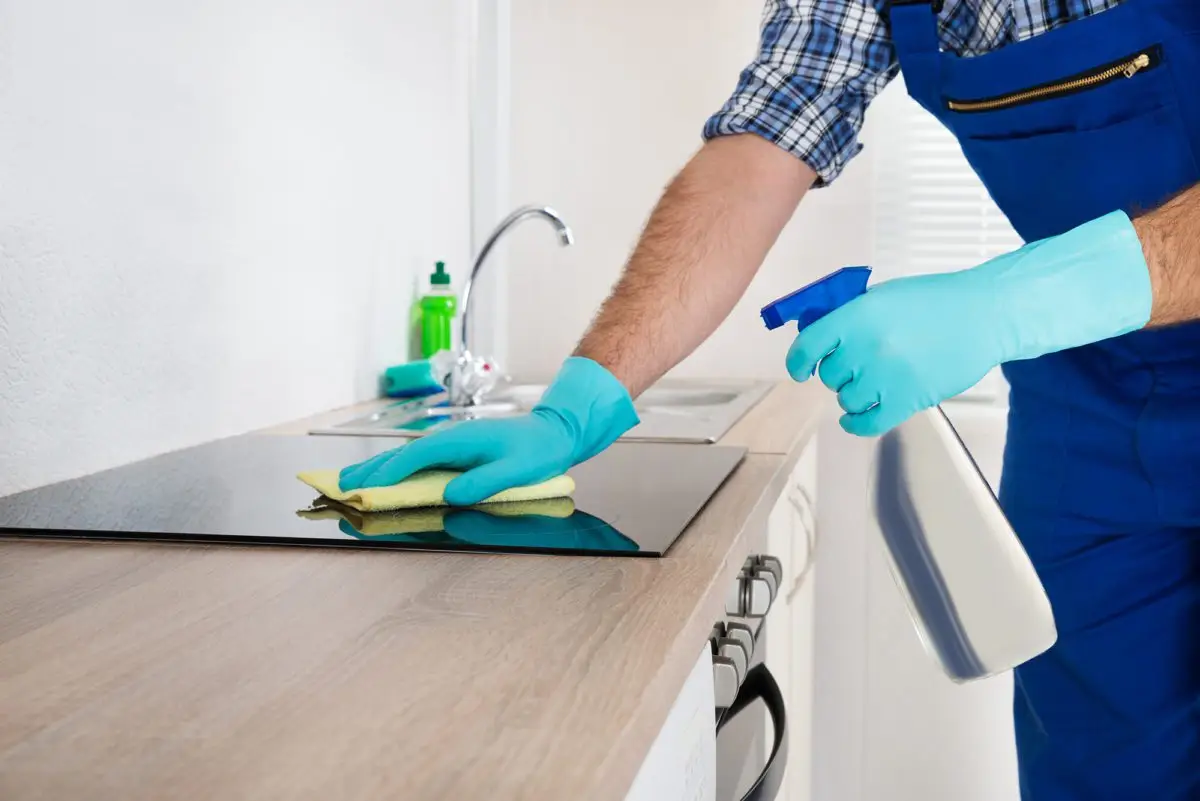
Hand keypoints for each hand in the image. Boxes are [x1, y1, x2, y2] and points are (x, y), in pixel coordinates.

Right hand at [338, 357, 638, 504]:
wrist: (554, 432)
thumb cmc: (537, 450)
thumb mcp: (515, 470)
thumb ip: (484, 482)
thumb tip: (451, 495)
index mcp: (459, 442)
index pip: (414, 458)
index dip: (386, 474)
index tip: (362, 487)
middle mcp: (449, 440)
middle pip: (401, 456)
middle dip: (370, 470)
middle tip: (338, 484)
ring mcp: (451, 445)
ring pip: (406, 458)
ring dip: (378, 470)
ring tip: (351, 481)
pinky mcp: (455, 453)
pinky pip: (418, 462)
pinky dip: (396, 470)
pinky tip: (387, 478)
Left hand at [787, 210, 1151, 436]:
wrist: (984, 316)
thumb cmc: (934, 302)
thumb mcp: (883, 297)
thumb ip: (848, 318)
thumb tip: (814, 341)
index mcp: (857, 315)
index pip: (808, 345)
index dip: (797, 361)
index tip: (799, 370)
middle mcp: (867, 346)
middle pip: (829, 376)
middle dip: (838, 373)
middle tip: (856, 365)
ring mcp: (887, 376)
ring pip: (847, 400)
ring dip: (853, 394)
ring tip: (871, 382)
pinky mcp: (908, 400)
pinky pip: (867, 423)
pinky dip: (856, 423)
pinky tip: (855, 417)